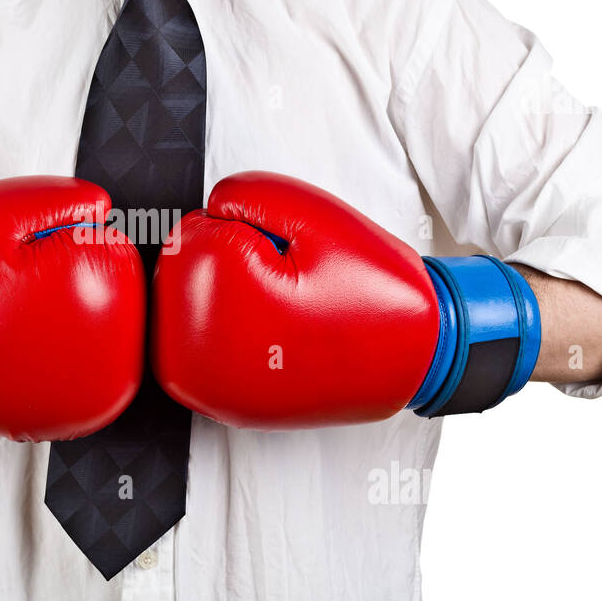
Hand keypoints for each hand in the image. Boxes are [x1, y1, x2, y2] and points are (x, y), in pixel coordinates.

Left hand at [151, 171, 539, 427]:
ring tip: (286, 311)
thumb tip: (205, 210)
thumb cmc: (374, 290)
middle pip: (183, 268)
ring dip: (227, 296)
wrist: (418, 359)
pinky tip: (274, 336)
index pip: (198, 229)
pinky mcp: (219, 406)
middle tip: (294, 286)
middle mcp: (195, 359)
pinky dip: (231, 330)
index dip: (255, 232)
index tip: (295, 259)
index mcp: (215, 299)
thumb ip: (243, 194)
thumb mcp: (313, 214)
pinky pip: (200, 345)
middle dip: (234, 262)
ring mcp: (205, 391)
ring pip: (187, 305)